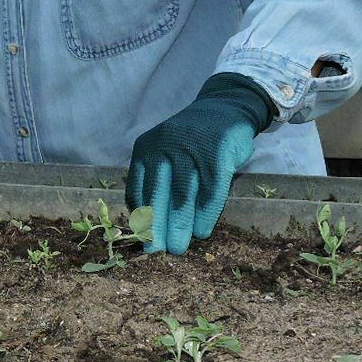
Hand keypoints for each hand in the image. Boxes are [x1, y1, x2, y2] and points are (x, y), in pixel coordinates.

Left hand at [125, 74, 275, 254]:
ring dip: (180, 224)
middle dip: (156, 226)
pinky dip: (205, 213)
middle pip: (158, 194)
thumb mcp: (164, 152)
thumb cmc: (190, 141)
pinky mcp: (217, 152)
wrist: (224, 109)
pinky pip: (210, 189)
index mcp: (145, 148)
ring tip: (178, 248)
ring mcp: (191, 148)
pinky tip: (202, 231)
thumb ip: (155, 179)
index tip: (141, 239)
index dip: (139, 216)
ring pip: (182, 195)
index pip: (137, 187)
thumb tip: (146, 223)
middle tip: (155, 252)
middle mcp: (165, 146)